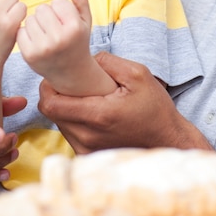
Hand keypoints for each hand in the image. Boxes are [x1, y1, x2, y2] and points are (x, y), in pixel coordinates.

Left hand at [18, 0, 91, 76]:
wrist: (70, 72)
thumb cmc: (77, 41)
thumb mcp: (85, 21)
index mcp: (74, 28)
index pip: (57, 2)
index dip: (60, 9)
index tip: (65, 20)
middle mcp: (59, 38)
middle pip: (42, 9)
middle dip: (47, 15)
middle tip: (54, 27)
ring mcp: (43, 48)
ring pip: (30, 19)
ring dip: (36, 24)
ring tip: (46, 34)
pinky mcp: (29, 54)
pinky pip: (21, 31)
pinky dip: (27, 34)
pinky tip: (36, 41)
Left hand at [38, 51, 212, 152]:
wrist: (168, 140)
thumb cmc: (155, 108)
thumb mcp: (138, 74)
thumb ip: (108, 61)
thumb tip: (86, 58)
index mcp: (98, 115)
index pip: (51, 104)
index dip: (47, 87)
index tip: (57, 76)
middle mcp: (88, 136)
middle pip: (52, 113)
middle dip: (55, 95)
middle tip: (69, 82)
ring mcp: (87, 149)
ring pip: (59, 124)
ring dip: (64, 108)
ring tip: (82, 97)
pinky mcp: (88, 156)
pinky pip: (70, 134)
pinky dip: (73, 121)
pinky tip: (90, 112)